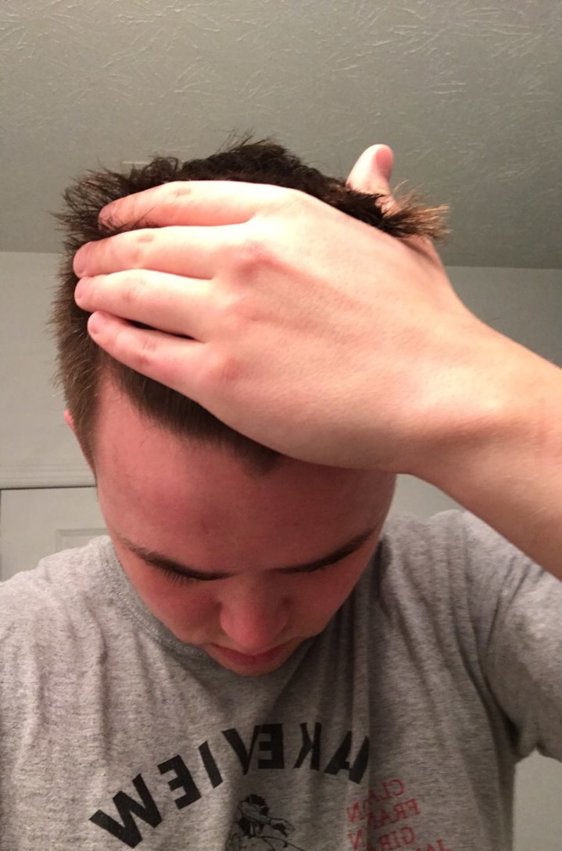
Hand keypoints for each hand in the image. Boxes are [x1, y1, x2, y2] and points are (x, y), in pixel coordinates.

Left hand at [73, 145, 509, 473]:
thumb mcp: (399, 240)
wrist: (436, 391)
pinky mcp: (218, 378)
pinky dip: (115, 338)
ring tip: (85, 294)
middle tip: (88, 260)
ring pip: (134, 293)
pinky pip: (144, 351)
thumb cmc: (423, 326)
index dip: (137, 207)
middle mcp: (245, 256)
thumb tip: (373, 160)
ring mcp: (227, 317)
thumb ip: (371, 196)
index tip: (117, 218)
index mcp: (285, 216)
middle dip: (106, 251)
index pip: (185, 199)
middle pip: (147, 244)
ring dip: (99, 291)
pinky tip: (102, 332)